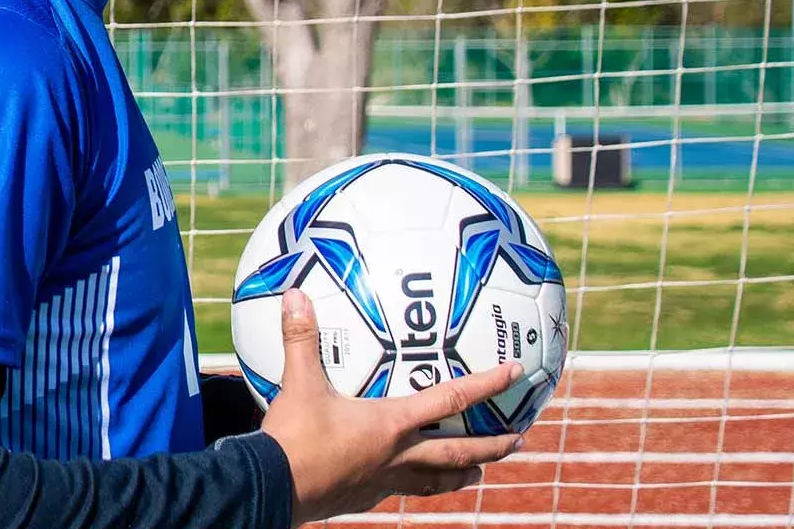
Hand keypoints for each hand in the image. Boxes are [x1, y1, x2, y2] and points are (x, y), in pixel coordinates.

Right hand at [261, 288, 523, 523]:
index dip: (487, 384)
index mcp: (392, 424)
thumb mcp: (297, 383)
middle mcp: (399, 456)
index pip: (451, 399)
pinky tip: (408, 481)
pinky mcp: (367, 498)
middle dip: (492, 447)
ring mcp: (386, 482)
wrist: (275, 487)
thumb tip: (296, 295)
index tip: (516, 372)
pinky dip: (416, 485)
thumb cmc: (294, 437)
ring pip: (437, 481)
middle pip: (459, 454)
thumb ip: (301, 338)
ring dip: (462, 475)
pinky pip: (402, 491)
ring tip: (479, 473)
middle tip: (518, 440)